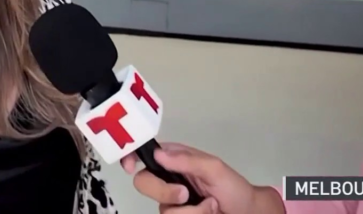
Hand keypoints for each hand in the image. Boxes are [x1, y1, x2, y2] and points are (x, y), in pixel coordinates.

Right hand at [121, 143, 283, 213]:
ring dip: (191, 211)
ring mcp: (172, 202)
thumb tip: (158, 154)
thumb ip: (186, 160)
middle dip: (163, 191)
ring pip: (163, 209)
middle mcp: (168, 179)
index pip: (145, 155)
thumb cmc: (233, 187)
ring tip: (210, 207)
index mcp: (174, 160)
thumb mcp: (213, 168)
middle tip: (185, 195)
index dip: (131, 157)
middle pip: (143, 183)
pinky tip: (208, 213)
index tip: (130, 167)